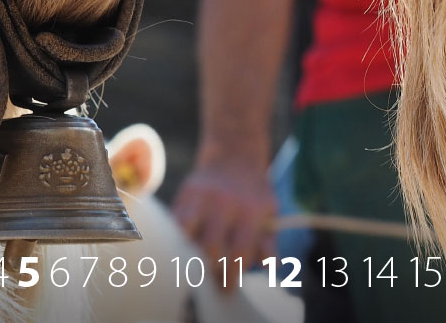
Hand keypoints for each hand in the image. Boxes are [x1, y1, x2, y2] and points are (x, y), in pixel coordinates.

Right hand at [172, 154, 278, 277]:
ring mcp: (203, 198)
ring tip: (198, 260)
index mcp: (251, 211)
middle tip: (211, 276)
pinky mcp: (185, 194)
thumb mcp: (269, 213)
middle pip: (211, 249)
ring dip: (192, 253)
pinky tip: (187, 242)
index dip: (231, 276)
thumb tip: (270, 267)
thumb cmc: (254, 194)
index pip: (239, 253)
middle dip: (211, 269)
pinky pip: (175, 223)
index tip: (226, 289)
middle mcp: (226, 203)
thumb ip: (268, 241)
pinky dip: (179, 237)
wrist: (235, 156)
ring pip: (188, 237)